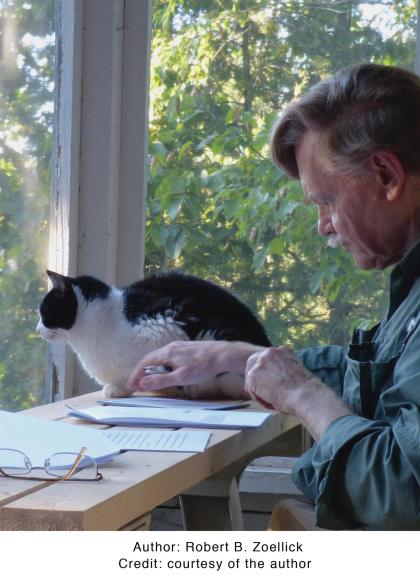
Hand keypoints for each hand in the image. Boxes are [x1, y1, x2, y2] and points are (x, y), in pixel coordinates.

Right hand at [127, 339, 265, 395]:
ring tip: (150, 380)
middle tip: (137, 384)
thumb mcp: (180, 377)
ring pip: (159, 358)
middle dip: (142, 372)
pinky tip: (166, 372)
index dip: (136, 374)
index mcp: (167, 353)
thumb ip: (161, 380)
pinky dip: (161, 366)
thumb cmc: (203, 366)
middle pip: (150, 359)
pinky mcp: (186, 349)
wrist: (222, 355)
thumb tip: (142, 382)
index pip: (145, 363)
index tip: (132, 385)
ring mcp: (179, 347)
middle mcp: (170, 347)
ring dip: (152, 369)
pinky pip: (168, 357)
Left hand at [245, 346, 315, 412]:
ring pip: (252, 379)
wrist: (305, 395)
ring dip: (260, 391)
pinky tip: (272, 402)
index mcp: (282, 350)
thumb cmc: (305, 391)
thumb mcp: (295, 372)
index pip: (266, 359)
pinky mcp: (252, 375)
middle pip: (253, 363)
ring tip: (275, 400)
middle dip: (255, 378)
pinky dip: (260, 399)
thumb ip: (283, 370)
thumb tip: (275, 380)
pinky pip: (251, 390)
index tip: (268, 383)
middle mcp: (270, 352)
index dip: (265, 372)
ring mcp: (260, 362)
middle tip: (260, 392)